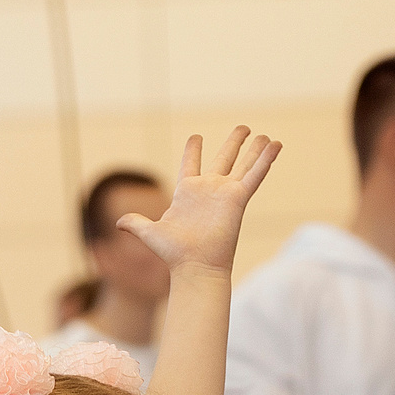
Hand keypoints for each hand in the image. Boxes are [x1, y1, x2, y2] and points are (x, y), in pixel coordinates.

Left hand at [116, 126, 281, 276]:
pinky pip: (254, 176)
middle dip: (234, 143)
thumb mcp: (151, 234)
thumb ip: (136, 224)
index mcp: (187, 192)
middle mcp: (208, 189)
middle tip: (244, 128)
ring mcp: (225, 193)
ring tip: (266, 136)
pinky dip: (265, 161)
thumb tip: (118, 223)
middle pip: (224, 158)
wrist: (195, 266)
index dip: (193, 149)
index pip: (190, 163)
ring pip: (244, 165)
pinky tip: (275, 145)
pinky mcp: (238, 199)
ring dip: (256, 150)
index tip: (196, 137)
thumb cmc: (174, 253)